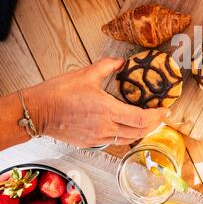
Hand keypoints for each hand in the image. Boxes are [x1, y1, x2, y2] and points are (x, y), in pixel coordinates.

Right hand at [24, 58, 169, 147]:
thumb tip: (122, 61)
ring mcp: (98, 137)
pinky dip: (126, 135)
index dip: (158, 116)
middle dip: (154, 124)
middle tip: (161, 116)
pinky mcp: (90, 142)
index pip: (141, 118)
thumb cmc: (58, 93)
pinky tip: (126, 127)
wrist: (36, 111)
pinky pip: (114, 141)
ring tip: (148, 122)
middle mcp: (105, 126)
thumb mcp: (86, 74)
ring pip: (128, 139)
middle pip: (139, 132)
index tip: (166, 110)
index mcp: (107, 110)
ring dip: (141, 132)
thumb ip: (107, 66)